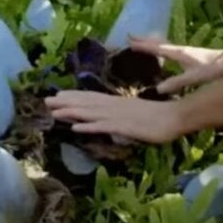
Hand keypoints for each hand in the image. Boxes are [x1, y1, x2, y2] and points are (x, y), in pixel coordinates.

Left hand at [44, 90, 188, 144]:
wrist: (177, 117)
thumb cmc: (161, 116)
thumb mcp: (137, 114)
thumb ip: (123, 114)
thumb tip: (111, 118)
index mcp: (118, 102)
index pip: (92, 97)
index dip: (74, 96)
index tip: (58, 94)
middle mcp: (115, 106)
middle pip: (86, 103)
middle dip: (66, 101)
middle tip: (46, 100)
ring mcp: (119, 116)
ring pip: (90, 113)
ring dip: (71, 112)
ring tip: (53, 111)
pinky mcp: (125, 127)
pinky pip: (103, 127)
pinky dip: (88, 127)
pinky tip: (75, 129)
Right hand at [131, 35, 222, 94]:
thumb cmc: (214, 68)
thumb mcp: (195, 77)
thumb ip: (177, 83)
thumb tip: (158, 89)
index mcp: (179, 53)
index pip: (157, 47)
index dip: (143, 45)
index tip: (128, 41)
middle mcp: (181, 50)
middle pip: (159, 43)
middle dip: (145, 40)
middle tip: (129, 36)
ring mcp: (186, 52)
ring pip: (165, 45)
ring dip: (153, 44)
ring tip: (142, 43)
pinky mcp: (191, 56)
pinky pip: (171, 50)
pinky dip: (162, 49)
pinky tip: (164, 54)